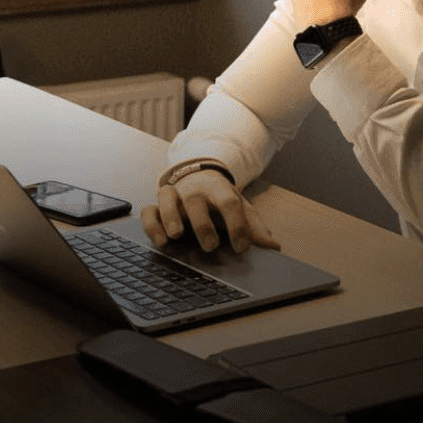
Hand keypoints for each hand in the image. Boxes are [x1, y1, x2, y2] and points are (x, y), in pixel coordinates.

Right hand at [139, 169, 279, 254]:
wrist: (198, 175)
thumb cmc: (220, 197)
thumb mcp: (240, 206)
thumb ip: (254, 226)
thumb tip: (274, 246)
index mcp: (220, 189)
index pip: (229, 202)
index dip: (237, 224)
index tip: (242, 247)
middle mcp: (195, 189)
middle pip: (196, 201)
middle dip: (202, 224)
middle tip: (210, 246)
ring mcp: (175, 194)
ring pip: (168, 199)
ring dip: (170, 217)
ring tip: (175, 236)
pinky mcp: (158, 203)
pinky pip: (149, 210)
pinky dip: (151, 224)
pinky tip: (160, 239)